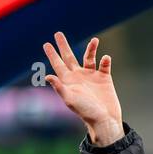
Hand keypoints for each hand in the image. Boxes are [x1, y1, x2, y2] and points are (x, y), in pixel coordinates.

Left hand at [42, 31, 122, 145]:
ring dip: (92, 48)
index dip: (52, 54)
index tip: (46, 43)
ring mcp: (91, 76)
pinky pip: (104, 65)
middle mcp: (78, 76)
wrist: (104, 119)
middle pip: (69, 57)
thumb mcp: (70, 99)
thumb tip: (47, 76)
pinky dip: (105, 60)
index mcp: (68, 81)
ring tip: (95, 40)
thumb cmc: (85, 111)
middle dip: (64, 46)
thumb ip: (59, 87)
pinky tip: (105, 59)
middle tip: (57, 34)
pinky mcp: (104, 78)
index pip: (58, 65)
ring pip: (89, 57)